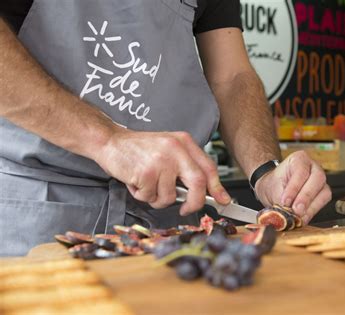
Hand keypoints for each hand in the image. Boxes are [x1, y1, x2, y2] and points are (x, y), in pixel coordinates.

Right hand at [94, 129, 230, 214]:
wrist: (109, 141)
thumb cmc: (138, 149)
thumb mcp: (168, 149)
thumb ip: (185, 166)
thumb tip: (204, 190)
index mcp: (184, 142)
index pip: (209, 167)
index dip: (218, 187)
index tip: (224, 201)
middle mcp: (176, 149)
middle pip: (198, 183)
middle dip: (194, 202)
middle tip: (186, 209)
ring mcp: (161, 161)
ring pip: (170, 197)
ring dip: (156, 198)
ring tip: (146, 182)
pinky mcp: (145, 172)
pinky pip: (150, 197)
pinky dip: (141, 195)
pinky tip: (135, 180)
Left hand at [254, 151, 331, 224]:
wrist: (274, 188)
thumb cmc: (274, 184)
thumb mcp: (272, 188)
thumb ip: (279, 198)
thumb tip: (285, 212)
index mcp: (299, 159)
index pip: (300, 171)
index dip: (294, 188)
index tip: (285, 201)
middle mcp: (314, 167)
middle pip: (317, 179)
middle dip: (306, 197)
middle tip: (296, 210)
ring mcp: (320, 180)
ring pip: (323, 192)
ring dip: (311, 206)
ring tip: (299, 216)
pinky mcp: (323, 193)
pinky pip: (323, 202)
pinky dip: (313, 211)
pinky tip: (303, 217)